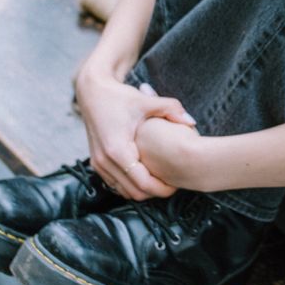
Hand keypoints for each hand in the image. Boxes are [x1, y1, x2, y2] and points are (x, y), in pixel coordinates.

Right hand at [75, 65, 194, 200]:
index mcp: (117, 149)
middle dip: (155, 192)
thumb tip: (192, 122)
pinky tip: (146, 173)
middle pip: (134, 193)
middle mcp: (105, 161)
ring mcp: (98, 164)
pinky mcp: (96, 163)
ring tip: (161, 179)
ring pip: (124, 191)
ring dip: (142, 189)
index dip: (162, 188)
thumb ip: (171, 110)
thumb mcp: (146, 101)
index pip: (143, 183)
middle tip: (173, 184)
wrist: (92, 92)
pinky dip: (131, 183)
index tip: (178, 184)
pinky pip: (115, 184)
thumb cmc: (120, 97)